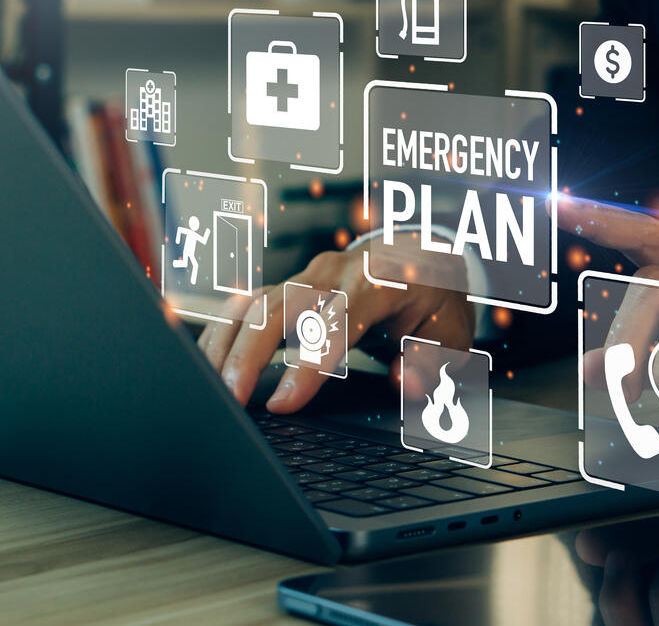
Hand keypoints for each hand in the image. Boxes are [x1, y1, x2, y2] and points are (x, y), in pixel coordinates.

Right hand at [196, 233, 474, 413]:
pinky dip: (223, 333)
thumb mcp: (452, 332)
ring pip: (255, 302)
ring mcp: (308, 275)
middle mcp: (337, 271)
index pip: (340, 317)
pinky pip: (246, 305)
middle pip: (283, 304)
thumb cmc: (433, 300)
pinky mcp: (288, 286)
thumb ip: (432, 361)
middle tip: (231, 398)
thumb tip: (406, 383)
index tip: (285, 401)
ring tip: (209, 388)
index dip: (310, 360)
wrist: (422, 258)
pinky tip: (206, 364)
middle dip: (251, 351)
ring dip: (227, 344)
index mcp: (380, 278)